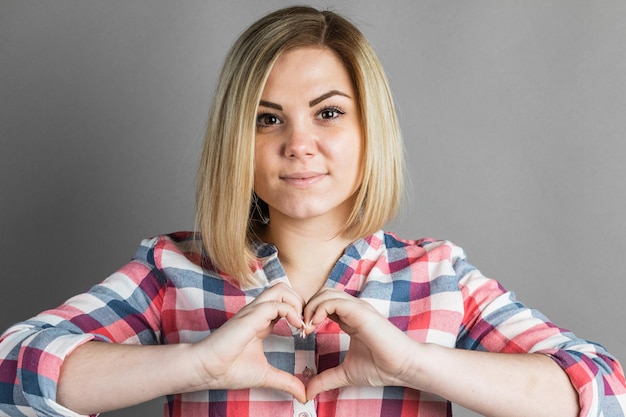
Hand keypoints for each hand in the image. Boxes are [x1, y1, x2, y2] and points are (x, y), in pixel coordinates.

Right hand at [191, 283, 306, 401]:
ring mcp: (253, 311)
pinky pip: (276, 304)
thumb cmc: (229, 370)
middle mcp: (257, 312)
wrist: (206, 369)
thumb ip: (285, 381)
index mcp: (261, 321)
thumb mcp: (265, 375)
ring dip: (297, 303)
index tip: (305, 333)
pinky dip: (291, 312)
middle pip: (283, 288)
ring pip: (280, 289)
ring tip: (301, 324)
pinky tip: (296, 328)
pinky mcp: (250, 316)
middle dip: (301, 301)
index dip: (299, 312)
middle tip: (306, 324)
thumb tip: (303, 394)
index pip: (284, 302)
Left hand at [302, 287, 418, 399]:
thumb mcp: (345, 374)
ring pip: (326, 293)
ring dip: (311, 307)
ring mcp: (357, 308)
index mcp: (350, 319)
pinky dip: (319, 309)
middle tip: (301, 328)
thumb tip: (308, 392)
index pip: (324, 304)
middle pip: (323, 293)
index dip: (310, 314)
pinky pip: (333, 301)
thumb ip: (326, 379)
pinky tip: (314, 325)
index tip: (303, 333)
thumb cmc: (381, 368)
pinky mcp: (360, 311)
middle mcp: (353, 309)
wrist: (402, 367)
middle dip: (307, 307)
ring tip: (306, 327)